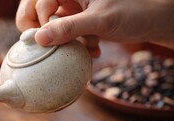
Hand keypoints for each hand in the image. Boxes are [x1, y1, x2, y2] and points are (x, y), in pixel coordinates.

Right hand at [16, 0, 173, 56]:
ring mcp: (72, 8)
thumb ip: (70, 27)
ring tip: (83, 47)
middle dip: (43, 32)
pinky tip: (93, 48)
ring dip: (63, 42)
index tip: (46, 40)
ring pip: (50, 26)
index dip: (38, 21)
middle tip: (49, 47)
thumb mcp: (100, 20)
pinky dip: (75, 45)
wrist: (152, 22)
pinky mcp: (78, 21)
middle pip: (36, 11)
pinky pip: (65, 35)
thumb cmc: (133, 12)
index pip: (38, 1)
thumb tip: (39, 38)